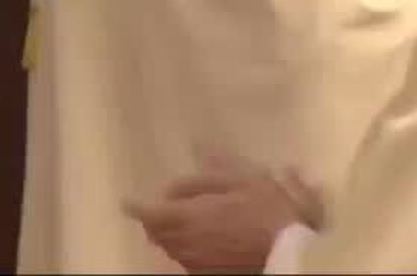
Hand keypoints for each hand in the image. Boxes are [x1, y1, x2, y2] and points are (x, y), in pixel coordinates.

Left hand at [127, 170, 316, 274]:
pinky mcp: (208, 274)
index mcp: (187, 215)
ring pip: (171, 249)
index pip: (149, 212)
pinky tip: (205, 242)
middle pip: (156, 233)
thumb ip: (209, 172)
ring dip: (170, 235)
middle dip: (153, 220)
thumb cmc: (266, 209)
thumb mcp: (243, 179)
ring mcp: (195, 263)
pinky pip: (188, 261)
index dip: (136, 206)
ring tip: (184, 223)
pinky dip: (188, 249)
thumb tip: (189, 152)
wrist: (289, 252)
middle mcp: (184, 242)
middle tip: (159, 209)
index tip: (126, 201)